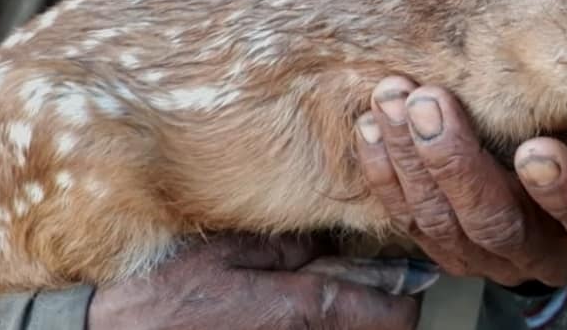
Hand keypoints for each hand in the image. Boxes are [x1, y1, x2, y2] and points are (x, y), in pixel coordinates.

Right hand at [87, 233, 418, 329]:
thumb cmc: (161, 293)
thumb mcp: (230, 249)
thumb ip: (292, 249)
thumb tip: (334, 244)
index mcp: (303, 312)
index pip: (394, 317)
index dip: (406, 295)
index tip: (405, 278)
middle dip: (381, 307)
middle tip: (373, 280)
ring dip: (351, 318)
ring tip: (335, 289)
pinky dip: (319, 326)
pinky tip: (293, 307)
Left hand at [354, 76, 566, 287]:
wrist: (546, 189)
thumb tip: (557, 54)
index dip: (563, 190)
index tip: (537, 149)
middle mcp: (544, 255)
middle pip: (498, 223)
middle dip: (456, 163)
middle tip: (429, 102)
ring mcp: (489, 261)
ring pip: (443, 224)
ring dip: (410, 159)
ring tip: (392, 100)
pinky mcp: (446, 253)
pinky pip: (408, 221)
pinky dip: (385, 173)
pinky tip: (370, 126)